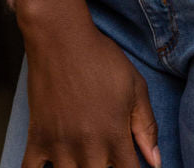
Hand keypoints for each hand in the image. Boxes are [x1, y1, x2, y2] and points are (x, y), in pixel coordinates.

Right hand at [15, 0, 160, 167]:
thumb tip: (156, 162)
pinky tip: (52, 165)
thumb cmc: (101, 58)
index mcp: (115, 136)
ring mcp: (60, 145)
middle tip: (105, 154)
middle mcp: (88, 147)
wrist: (61, 37)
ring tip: (83, 157)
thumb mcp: (134, 86)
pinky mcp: (37, 138)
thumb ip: (146, 126)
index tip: (128, 162)